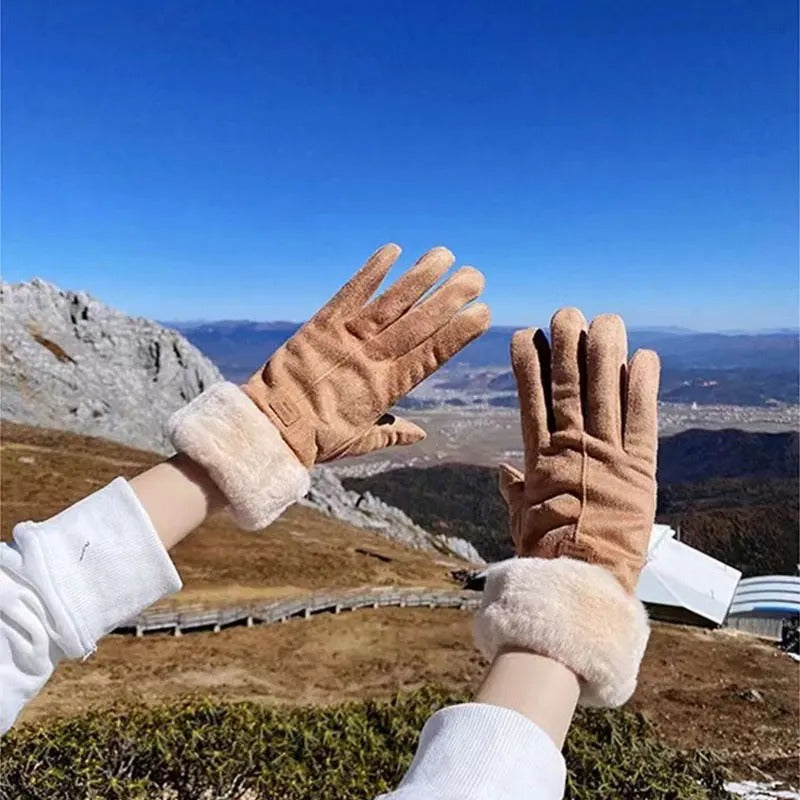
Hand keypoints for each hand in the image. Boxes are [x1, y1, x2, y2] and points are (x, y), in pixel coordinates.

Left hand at [243, 244, 489, 466]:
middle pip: (418, 323)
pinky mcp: (321, 325)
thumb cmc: (316, 439)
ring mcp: (347, 339)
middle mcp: (372, 359)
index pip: (432, 355)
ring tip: (444, 255)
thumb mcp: (359, 441)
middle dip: (449, 298)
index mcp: (386, 388)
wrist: (271, 429)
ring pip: (391, 303)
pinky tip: (393, 251)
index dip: (458, 333)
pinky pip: (350, 293)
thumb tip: (422, 434)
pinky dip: (371, 271)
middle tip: (476, 276)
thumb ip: (392, 433)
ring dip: (419, 278)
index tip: (483, 313)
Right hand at [474, 308, 659, 707]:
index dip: (527, 366)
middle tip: (568, 312)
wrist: (577, 582)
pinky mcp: (639, 469)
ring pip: (602, 393)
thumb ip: (513, 492)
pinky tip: (645, 357)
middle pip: (567, 387)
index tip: (524, 335)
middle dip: (566, 347)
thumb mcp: (521, 521)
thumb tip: (500, 473)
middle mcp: (571, 449)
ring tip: (602, 320)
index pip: (531, 401)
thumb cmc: (544, 556)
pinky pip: (642, 420)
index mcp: (540, 460)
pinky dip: (644, 388)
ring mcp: (605, 456)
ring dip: (603, 354)